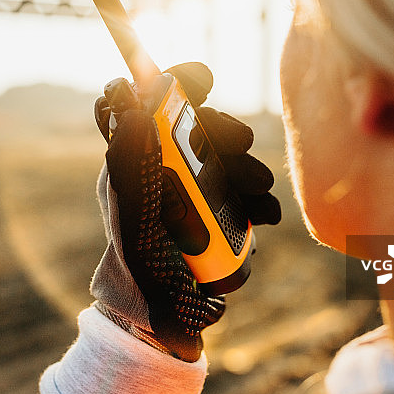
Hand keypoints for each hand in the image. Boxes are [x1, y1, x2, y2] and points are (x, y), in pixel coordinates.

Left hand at [90, 62, 280, 361]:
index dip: (175, 84)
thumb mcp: (130, 210)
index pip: (151, 104)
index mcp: (138, 158)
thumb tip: (128, 100)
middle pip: (201, 128)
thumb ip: (129, 160)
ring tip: (258, 187)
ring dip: (249, 167)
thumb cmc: (136, 263)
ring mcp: (198, 192)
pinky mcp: (223, 215)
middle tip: (242, 141)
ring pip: (230, 160)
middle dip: (225, 131)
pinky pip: (248, 196)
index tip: (204, 79)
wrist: (163, 313)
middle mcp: (168, 168)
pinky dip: (262, 201)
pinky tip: (266, 214)